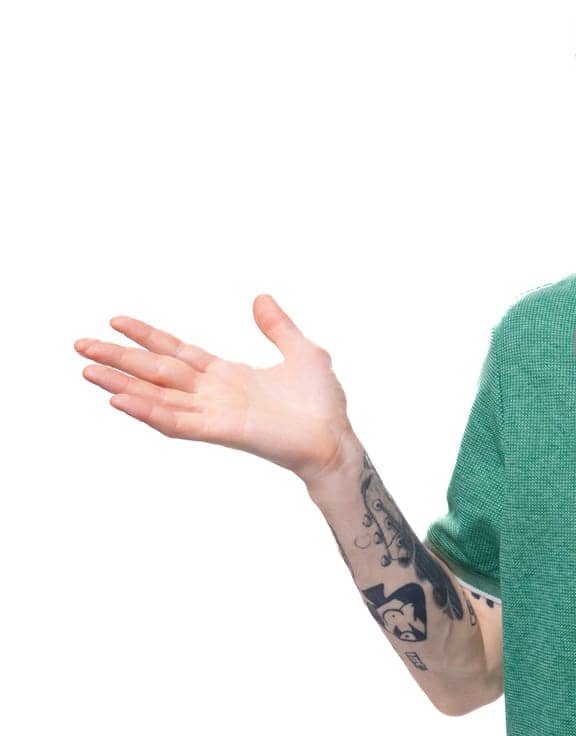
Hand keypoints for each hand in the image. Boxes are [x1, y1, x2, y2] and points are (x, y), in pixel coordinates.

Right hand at [74, 294, 356, 483]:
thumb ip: (278, 327)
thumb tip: (260, 297)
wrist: (335, 437)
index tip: (116, 320)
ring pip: (157, 396)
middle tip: (80, 344)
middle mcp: (213, 393)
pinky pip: (175, 422)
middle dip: (119, 358)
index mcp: (227, 375)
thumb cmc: (322, 404)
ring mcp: (213, 413)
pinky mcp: (219, 431)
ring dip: (121, 384)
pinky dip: (147, 411)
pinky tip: (119, 400)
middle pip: (156, 371)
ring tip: (86, 371)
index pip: (177, 352)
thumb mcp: (302, 352)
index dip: (147, 337)